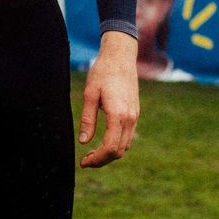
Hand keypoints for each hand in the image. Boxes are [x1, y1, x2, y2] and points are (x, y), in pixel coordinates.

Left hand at [78, 34, 138, 167]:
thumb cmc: (102, 72)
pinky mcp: (135, 113)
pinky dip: (116, 144)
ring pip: (125, 146)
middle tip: (85, 160)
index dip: (97, 159)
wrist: (121, 57)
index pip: (110, 148)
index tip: (83, 162)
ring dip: (109, 153)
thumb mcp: (89, 94)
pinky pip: (128, 136)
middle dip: (102, 160)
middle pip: (119, 151)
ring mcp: (135, 116)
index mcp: (118, 115)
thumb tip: (83, 142)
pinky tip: (103, 141)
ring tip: (91, 153)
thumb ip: (87, 119)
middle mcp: (130, 118)